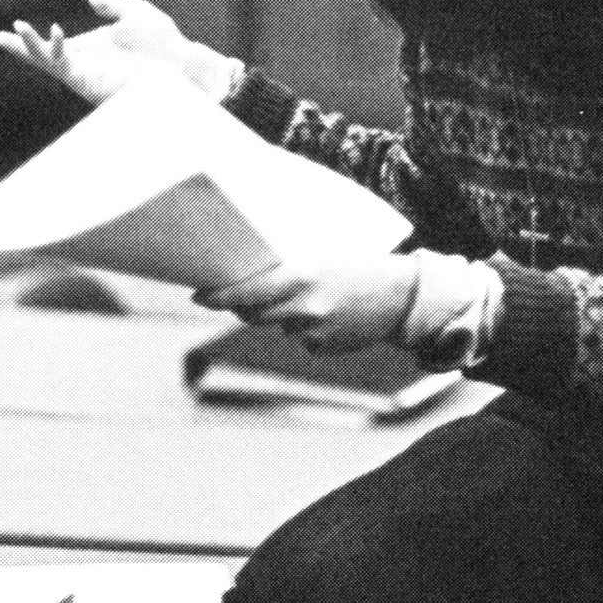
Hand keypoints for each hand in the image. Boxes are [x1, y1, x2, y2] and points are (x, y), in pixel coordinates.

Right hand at [0, 0, 239, 104]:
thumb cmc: (163, 43)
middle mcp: (83, 63)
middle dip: (18, 47)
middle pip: (41, 56)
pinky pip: (66, 66)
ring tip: (16, 29)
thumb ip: (111, 4)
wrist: (182, 64)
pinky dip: (56, 50)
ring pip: (48, 62)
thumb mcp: (135, 13)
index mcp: (89, 49)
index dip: (27, 39)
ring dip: (30, 47)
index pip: (51, 44)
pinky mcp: (92, 81)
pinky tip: (55, 33)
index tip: (4, 30)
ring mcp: (86, 74)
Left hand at [194, 252, 418, 354]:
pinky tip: (332, 312)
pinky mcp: (324, 348)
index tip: (197, 296)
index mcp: (303, 277)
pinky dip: (307, 327)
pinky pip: (301, 338)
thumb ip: (291, 265)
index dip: (218, 297)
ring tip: (315, 295)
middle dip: (241, 306)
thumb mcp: (326, 254)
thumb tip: (254, 269)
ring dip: (283, 313)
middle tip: (232, 295)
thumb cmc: (363, 264)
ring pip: (280, 325)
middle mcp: (304, 308)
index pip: (246, 293)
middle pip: (254, 314)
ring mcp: (314, 332)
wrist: (405, 297)